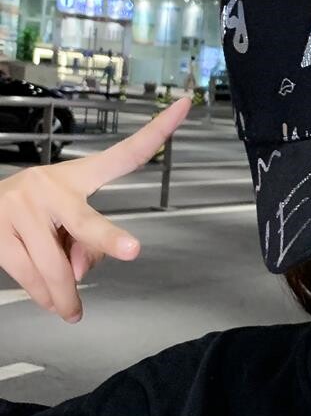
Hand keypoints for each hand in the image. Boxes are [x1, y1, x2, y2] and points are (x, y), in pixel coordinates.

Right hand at [0, 97, 191, 323]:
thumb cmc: (34, 215)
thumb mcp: (65, 220)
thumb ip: (84, 245)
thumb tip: (78, 274)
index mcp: (77, 176)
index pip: (124, 154)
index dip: (157, 132)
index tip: (185, 107)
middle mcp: (50, 185)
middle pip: (86, 222)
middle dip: (108, 239)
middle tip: (131, 251)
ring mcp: (20, 208)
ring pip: (55, 267)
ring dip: (65, 295)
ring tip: (71, 308)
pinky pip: (29, 276)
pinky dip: (44, 296)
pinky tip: (51, 302)